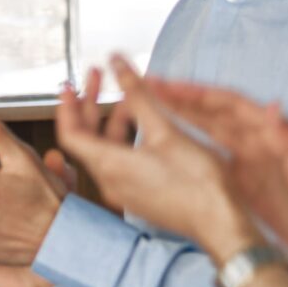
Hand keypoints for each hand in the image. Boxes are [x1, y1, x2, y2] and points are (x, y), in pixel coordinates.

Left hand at [52, 57, 259, 258]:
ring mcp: (124, 190)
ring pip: (107, 148)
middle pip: (86, 138)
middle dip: (90, 104)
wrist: (220, 222)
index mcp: (108, 165)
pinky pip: (122, 161)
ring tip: (130, 95)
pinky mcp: (139, 194)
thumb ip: (138, 95)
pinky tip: (144, 123)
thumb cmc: (197, 181)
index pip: (69, 132)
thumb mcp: (165, 130)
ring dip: (113, 120)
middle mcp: (109, 181)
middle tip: (97, 77)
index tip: (69, 84)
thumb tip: (117, 64)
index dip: (67, 105)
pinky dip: (125, 137)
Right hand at [146, 77, 287, 273]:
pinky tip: (170, 150)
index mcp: (275, 138)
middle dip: (179, 99)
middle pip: (214, 113)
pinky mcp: (248, 185)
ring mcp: (253, 164)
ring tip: (148, 109)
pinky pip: (212, 159)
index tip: (165, 84)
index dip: (196, 93)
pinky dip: (190, 149)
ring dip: (181, 118)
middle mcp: (261, 144)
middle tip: (144, 87)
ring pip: (209, 133)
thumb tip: (273, 109)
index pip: (230, 105)